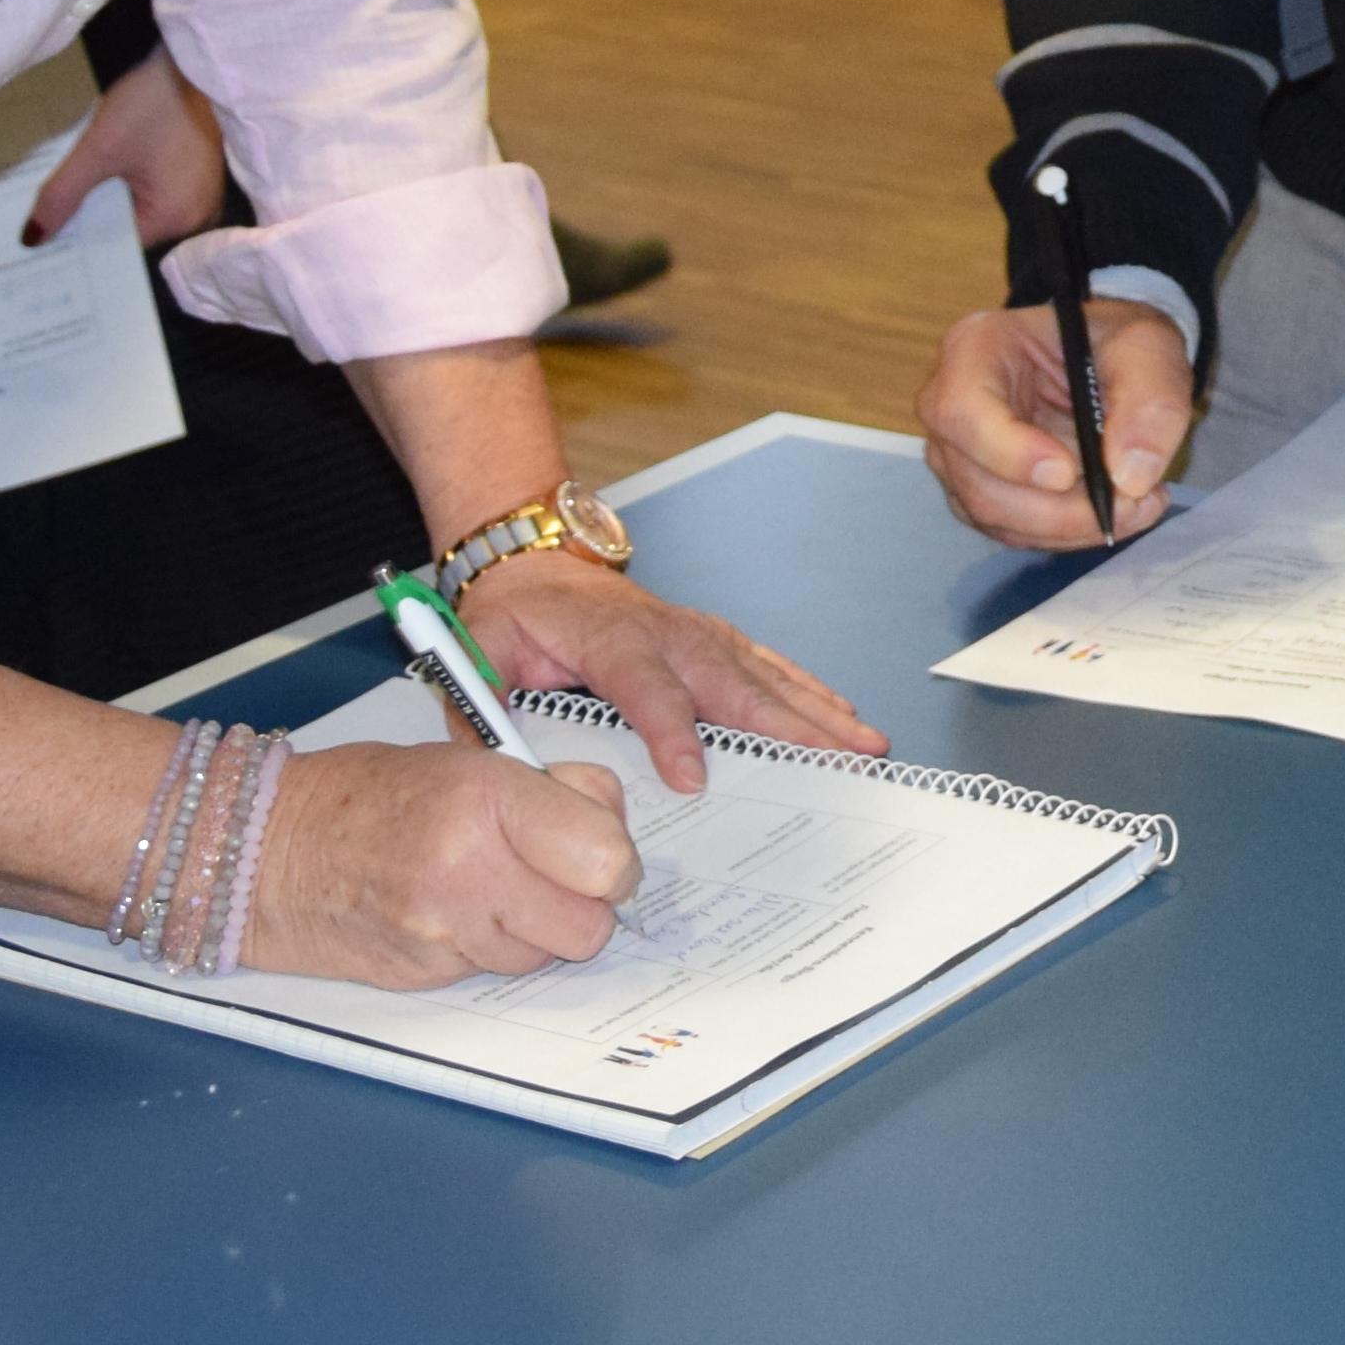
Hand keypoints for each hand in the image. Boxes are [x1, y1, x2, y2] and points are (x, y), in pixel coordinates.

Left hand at [25, 47, 227, 250]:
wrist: (186, 55)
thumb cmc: (151, 101)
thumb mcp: (98, 150)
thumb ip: (63, 195)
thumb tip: (33, 238)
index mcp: (177, 217)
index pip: (118, 247)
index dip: (82, 241)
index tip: (46, 241)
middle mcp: (198, 215)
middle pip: (132, 231)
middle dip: (94, 221)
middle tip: (51, 216)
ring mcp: (203, 193)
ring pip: (143, 211)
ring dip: (111, 202)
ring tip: (74, 194)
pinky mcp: (200, 173)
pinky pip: (159, 194)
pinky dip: (131, 187)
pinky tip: (106, 173)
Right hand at [234, 733, 646, 987]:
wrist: (272, 850)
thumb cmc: (372, 794)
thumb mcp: (470, 759)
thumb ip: (551, 793)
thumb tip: (614, 831)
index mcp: (487, 799)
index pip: (606, 859)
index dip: (615, 860)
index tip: (602, 853)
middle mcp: (468, 870)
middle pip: (589, 927)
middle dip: (585, 906)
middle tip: (557, 878)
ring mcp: (443, 930)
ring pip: (545, 956)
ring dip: (536, 929)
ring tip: (493, 886)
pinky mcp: (426, 973)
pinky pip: (495, 971)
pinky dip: (491, 946)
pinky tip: (458, 911)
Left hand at [452, 549, 880, 790]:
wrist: (536, 565)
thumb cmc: (513, 618)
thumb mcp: (479, 657)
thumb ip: (484, 710)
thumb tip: (497, 770)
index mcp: (606, 638)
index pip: (645, 686)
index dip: (670, 731)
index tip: (694, 779)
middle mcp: (665, 632)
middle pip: (730, 682)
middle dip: (787, 725)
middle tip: (835, 761)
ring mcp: (697, 633)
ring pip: (763, 675)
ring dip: (817, 711)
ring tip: (864, 744)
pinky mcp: (714, 639)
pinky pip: (769, 666)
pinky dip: (810, 692)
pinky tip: (843, 717)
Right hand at [919, 296, 1195, 551]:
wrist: (1110, 360)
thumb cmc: (1115, 342)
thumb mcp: (1149, 347)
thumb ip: (1151, 402)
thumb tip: (1131, 475)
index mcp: (977, 348)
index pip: (963, 409)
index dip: (1008, 451)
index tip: (1068, 472)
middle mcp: (953, 406)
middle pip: (977, 481)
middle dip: (1056, 509)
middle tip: (1128, 502)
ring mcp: (962, 455)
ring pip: (995, 516)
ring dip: (1068, 527)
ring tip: (1136, 506)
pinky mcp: (984, 491)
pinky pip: (1015, 530)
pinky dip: (1068, 533)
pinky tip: (1116, 511)